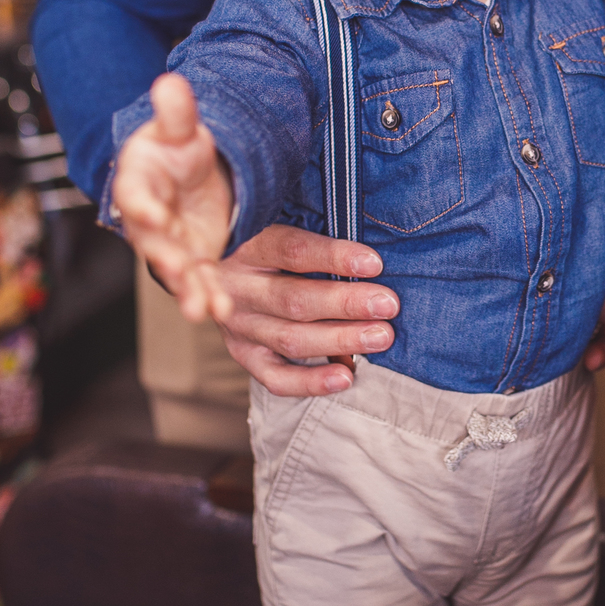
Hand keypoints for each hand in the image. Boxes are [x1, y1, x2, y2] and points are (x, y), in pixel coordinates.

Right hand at [112, 74, 233, 321]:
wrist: (188, 174)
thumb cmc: (175, 150)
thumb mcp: (179, 128)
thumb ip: (176, 113)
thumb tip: (171, 83)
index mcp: (138, 182)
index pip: (134, 194)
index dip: (141, 205)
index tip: (151, 213)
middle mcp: (148, 219)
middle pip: (151, 240)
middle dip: (163, 255)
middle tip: (176, 267)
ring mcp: (169, 244)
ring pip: (174, 269)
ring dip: (186, 289)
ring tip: (199, 308)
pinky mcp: (193, 260)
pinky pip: (199, 281)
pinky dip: (209, 297)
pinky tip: (222, 312)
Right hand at [213, 226, 400, 395]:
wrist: (216, 276)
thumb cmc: (271, 248)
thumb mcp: (280, 224)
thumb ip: (316, 232)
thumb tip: (371, 255)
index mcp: (248, 245)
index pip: (292, 250)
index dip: (334, 258)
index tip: (374, 263)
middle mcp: (237, 288)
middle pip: (294, 299)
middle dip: (347, 304)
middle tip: (388, 305)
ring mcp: (238, 326)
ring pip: (290, 339)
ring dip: (340, 340)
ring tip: (381, 337)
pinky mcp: (242, 355)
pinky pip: (276, 378)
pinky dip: (311, 381)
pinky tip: (346, 377)